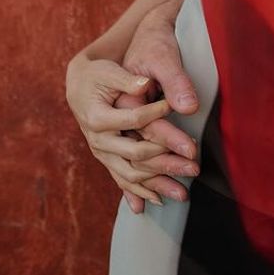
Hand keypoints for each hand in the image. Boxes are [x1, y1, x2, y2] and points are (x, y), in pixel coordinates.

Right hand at [65, 53, 198, 209]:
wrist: (79, 87)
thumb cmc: (97, 76)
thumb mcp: (110, 72)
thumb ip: (129, 80)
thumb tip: (146, 84)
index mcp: (98, 118)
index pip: (134, 120)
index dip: (158, 116)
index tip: (183, 116)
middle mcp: (98, 141)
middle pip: (136, 154)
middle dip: (166, 161)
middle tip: (194, 163)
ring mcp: (102, 153)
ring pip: (130, 174)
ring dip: (158, 185)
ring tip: (183, 192)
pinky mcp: (107, 159)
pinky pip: (123, 180)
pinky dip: (139, 193)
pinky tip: (157, 202)